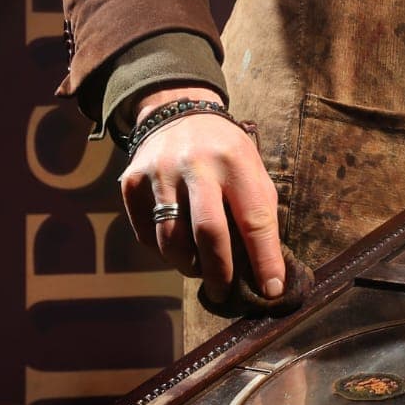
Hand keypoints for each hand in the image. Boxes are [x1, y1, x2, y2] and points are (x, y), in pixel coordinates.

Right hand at [118, 87, 284, 306]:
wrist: (178, 110)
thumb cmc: (225, 150)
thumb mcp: (252, 167)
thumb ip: (259, 210)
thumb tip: (267, 267)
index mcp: (235, 161)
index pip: (254, 219)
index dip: (265, 259)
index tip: (271, 290)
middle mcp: (196, 165)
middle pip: (208, 232)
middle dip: (219, 273)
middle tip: (224, 294)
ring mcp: (160, 173)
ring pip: (171, 239)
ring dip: (187, 266)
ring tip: (199, 270)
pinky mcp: (132, 181)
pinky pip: (145, 233)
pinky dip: (162, 250)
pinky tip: (176, 247)